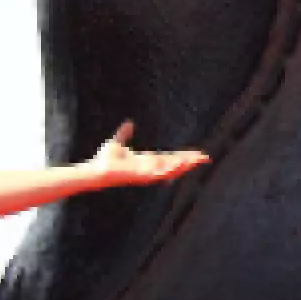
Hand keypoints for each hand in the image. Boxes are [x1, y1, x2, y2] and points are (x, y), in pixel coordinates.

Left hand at [87, 120, 208, 186]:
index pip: (170, 158)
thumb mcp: (117, 142)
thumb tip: (129, 124)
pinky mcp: (140, 176)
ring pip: (169, 171)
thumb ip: (124, 134)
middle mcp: (149, 168)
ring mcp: (146, 173)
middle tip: (205, 158)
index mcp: (147, 161)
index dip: (184, 156)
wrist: (95, 169)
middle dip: (189, 162)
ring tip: (196, 161)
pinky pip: (158, 174)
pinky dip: (168, 170)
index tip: (197, 154)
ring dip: (183, 166)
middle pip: (174, 165)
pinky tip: (178, 165)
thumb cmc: (105, 159)